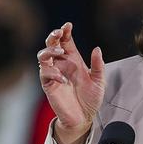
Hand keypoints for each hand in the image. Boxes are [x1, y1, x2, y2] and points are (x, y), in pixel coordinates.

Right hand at [37, 21, 105, 143]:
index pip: (66, 41)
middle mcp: (62, 64)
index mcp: (73, 60)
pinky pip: (45, 74)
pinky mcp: (49, 85)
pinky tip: (63, 79)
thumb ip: (98, 65)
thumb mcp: (99, 81)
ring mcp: (54, 74)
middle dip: (53, 36)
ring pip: (43, 56)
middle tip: (58, 33)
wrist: (84, 118)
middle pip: (52, 44)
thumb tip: (97, 49)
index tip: (68, 25)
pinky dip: (52, 73)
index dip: (65, 32)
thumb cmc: (90, 99)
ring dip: (49, 50)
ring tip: (59, 52)